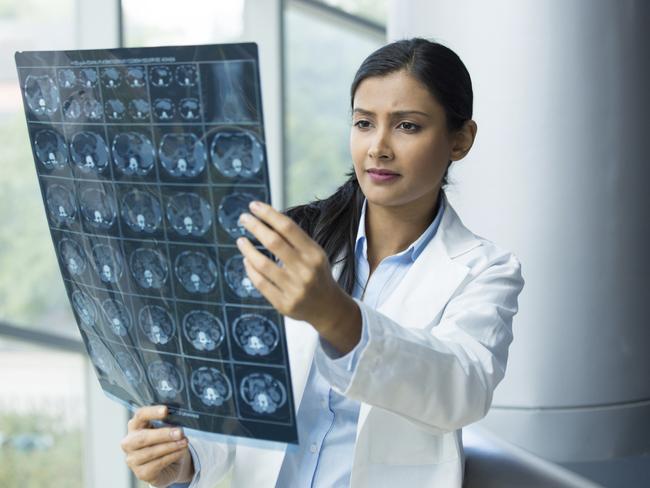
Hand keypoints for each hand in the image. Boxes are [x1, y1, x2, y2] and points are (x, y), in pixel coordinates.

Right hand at [120, 405, 193, 485]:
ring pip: (151, 452)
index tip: (166, 410)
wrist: (170, 465)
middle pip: (142, 437)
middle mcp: (129, 442)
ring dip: (170, 446)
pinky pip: (157, 464)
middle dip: (163, 434)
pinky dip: (171, 456)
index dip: (152, 412)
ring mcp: (133, 459)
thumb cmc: (166, 442)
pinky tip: (180, 452)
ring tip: (184, 442)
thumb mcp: (167, 429)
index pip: (140, 415)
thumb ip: (170, 423)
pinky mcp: (141, 473)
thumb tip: (179, 422)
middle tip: (179, 432)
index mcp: (135, 426)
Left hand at [236, 201, 360, 352]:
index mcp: (314, 254)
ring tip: (241, 240)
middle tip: (243, 218)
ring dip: (247, 249)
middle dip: (255, 227)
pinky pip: (260, 283)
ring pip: (262, 264)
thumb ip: (294, 240)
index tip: (254, 206)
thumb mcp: (314, 254)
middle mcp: (305, 270)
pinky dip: (250, 269)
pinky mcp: (283, 304)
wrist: (328, 308)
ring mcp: (294, 289)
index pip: (288, 228)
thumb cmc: (317, 275)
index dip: (269, 214)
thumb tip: (266, 219)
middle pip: (274, 242)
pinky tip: (247, 260)